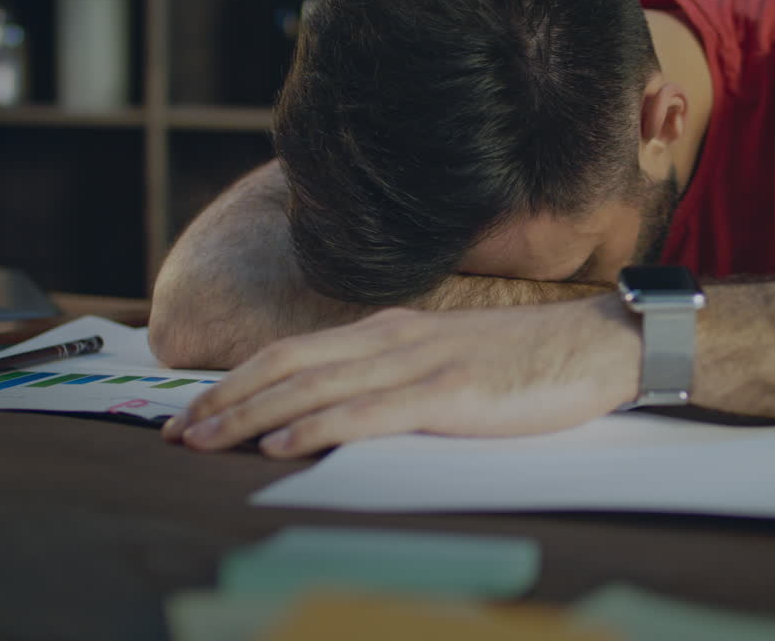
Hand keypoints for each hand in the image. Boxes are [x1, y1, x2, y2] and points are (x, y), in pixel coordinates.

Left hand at [161, 295, 637, 457]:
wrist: (596, 344)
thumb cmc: (528, 360)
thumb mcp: (449, 357)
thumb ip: (396, 374)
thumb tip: (341, 407)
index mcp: (392, 330)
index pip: (296, 351)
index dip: (238, 380)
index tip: (196, 409)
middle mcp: (396, 338)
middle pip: (289, 365)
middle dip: (225, 399)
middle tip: (177, 432)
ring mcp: (422, 363)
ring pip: (316, 387)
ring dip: (252, 415)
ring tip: (205, 441)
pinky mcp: (451, 393)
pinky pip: (371, 412)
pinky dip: (320, 426)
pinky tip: (284, 444)